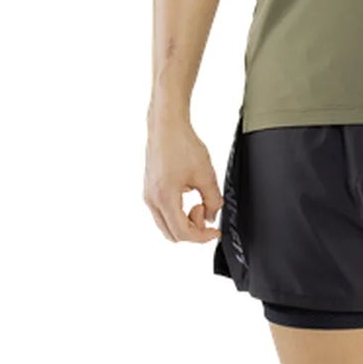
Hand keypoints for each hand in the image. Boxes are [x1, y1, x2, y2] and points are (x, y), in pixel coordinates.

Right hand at [143, 111, 223, 244]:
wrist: (167, 126)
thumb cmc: (182, 144)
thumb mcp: (206, 175)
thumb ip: (213, 200)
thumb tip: (212, 217)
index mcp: (165, 198)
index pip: (182, 233)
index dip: (202, 237)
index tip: (214, 231)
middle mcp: (152, 199)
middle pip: (172, 234)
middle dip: (193, 229)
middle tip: (206, 210)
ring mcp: (148, 195)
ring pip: (166, 224)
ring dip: (185, 220)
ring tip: (198, 199)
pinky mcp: (149, 189)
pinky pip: (163, 212)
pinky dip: (177, 211)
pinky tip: (188, 194)